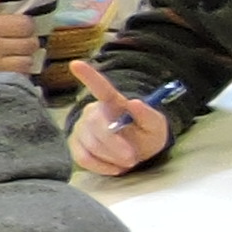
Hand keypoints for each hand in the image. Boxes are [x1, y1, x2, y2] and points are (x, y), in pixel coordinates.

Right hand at [66, 56, 168, 176]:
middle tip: (132, 158)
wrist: (136, 152)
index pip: (100, 87)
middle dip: (115, 145)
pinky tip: (115, 167)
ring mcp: (81, 128)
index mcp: (113, 102)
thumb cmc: (145, 135)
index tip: (76, 64)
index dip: (88, 76)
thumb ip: (149, 115)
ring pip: (90, 144)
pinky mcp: (75, 144)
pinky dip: (102, 166)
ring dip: (112, 157)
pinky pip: (83, 157)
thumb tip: (135, 102)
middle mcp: (93, 111)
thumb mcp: (156, 127)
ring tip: (128, 160)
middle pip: (96, 125)